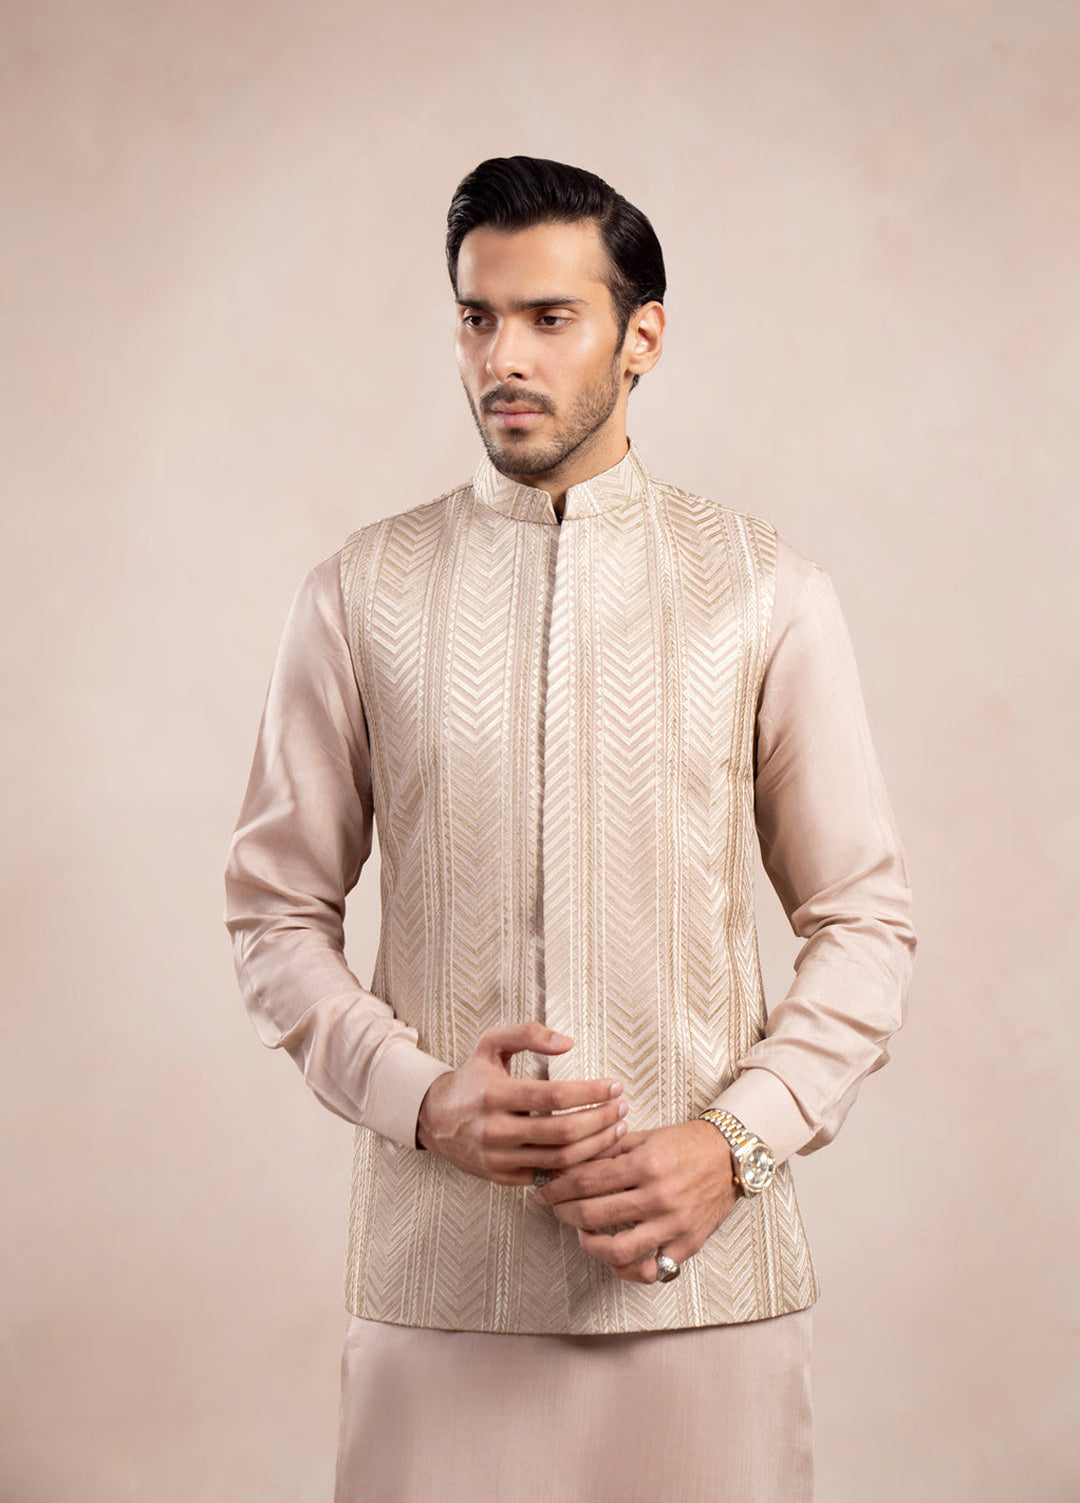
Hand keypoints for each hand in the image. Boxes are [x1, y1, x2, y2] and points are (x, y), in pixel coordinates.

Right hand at [416, 1023, 627, 1186]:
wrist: (434, 1119)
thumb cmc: (472, 1078)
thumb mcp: (491, 1044)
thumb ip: (528, 1033)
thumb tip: (567, 1043)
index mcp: (495, 1095)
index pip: (555, 1096)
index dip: (591, 1092)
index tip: (615, 1085)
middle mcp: (495, 1130)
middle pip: (563, 1132)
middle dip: (602, 1121)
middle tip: (623, 1108)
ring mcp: (499, 1159)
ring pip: (560, 1159)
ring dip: (597, 1145)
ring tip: (618, 1128)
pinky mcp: (503, 1179)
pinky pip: (549, 1177)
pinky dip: (578, 1167)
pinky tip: (598, 1151)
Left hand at [533, 1120, 738, 1282]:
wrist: (730, 1156)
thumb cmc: (685, 1143)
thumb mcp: (645, 1137)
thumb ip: (608, 1151)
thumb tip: (569, 1165)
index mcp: (645, 1164)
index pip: (587, 1181)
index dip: (558, 1188)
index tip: (544, 1191)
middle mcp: (658, 1197)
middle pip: (594, 1215)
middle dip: (565, 1213)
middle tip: (555, 1209)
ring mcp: (673, 1225)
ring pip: (617, 1250)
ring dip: (589, 1245)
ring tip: (582, 1233)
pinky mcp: (687, 1245)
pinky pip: (650, 1270)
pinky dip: (626, 1268)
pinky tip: (614, 1257)